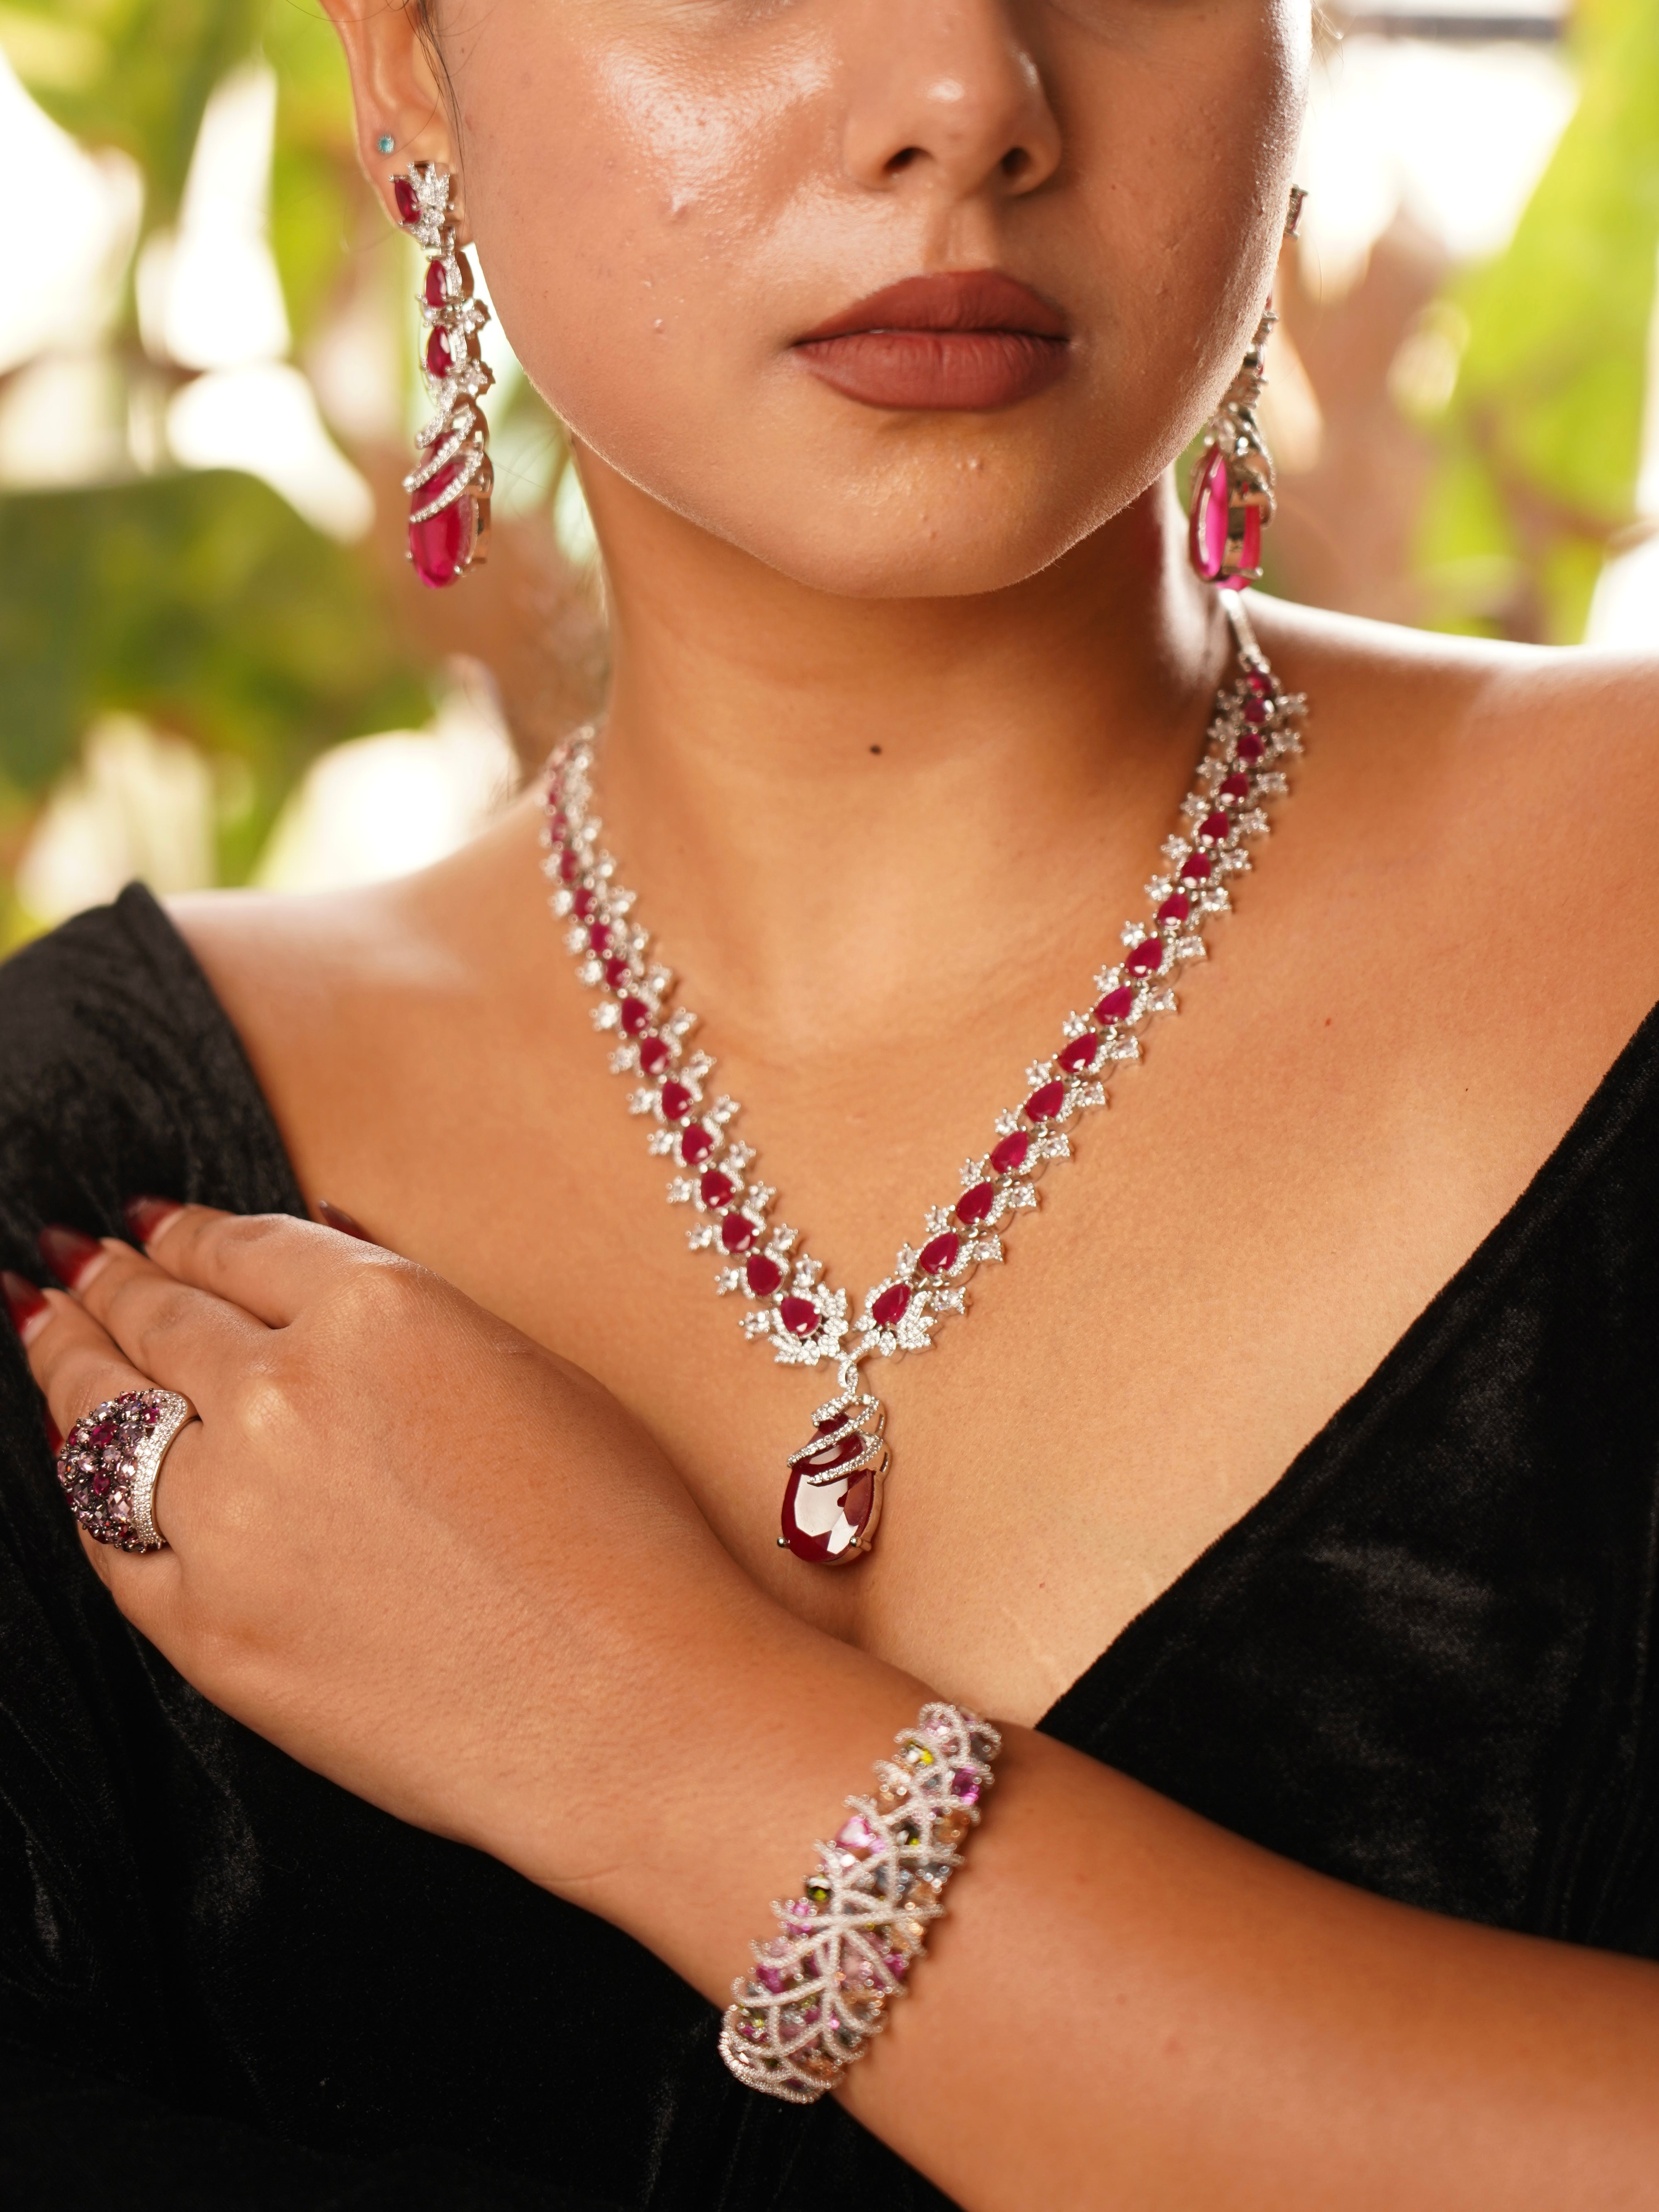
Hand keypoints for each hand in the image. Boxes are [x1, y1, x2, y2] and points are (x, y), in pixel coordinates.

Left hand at [12, 1206, 785, 1911]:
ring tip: (45, 1323)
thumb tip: (331, 1267)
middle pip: (162, 1317)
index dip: (191, 1231)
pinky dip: (85, 1488)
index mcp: (376, 1314)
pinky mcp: (204, 1627)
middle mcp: (280, 1394)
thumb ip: (412, 1318)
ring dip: (67, 1357)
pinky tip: (73, 1458)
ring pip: (104, 1415)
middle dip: (115, 1282)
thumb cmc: (620, 1543)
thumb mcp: (534, 1375)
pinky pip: (109, 1539)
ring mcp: (227, 1514)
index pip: (244, 1248)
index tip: (157, 1224)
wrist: (627, 1706)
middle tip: (79, 1260)